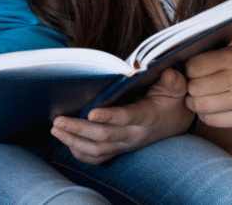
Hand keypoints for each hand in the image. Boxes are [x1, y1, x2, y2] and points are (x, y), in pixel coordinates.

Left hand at [50, 68, 191, 163]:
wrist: (175, 123)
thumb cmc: (170, 100)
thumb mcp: (176, 89)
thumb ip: (173, 82)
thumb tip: (167, 73)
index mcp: (146, 117)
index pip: (126, 118)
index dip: (109, 117)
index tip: (90, 113)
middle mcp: (134, 135)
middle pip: (104, 136)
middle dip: (78, 129)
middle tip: (57, 121)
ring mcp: (125, 144)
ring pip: (97, 150)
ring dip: (74, 141)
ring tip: (55, 130)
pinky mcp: (118, 149)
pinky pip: (97, 158)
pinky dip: (80, 153)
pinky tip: (65, 141)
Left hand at [185, 35, 231, 129]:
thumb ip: (214, 39)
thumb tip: (184, 40)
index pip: (193, 66)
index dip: (188, 70)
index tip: (192, 73)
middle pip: (195, 87)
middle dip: (190, 88)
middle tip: (193, 88)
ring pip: (201, 105)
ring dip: (194, 104)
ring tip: (198, 99)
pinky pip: (213, 120)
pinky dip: (206, 116)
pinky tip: (211, 109)